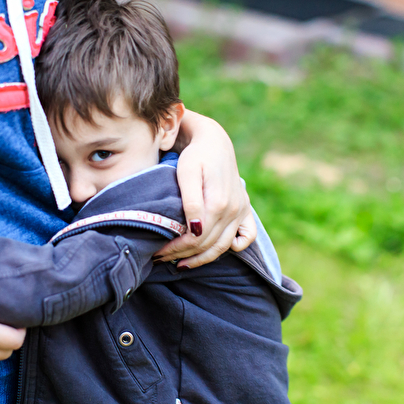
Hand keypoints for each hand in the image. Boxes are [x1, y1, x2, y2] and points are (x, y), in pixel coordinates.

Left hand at [155, 111, 255, 267]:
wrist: (214, 140)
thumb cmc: (195, 155)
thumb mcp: (186, 173)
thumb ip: (191, 202)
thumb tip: (194, 230)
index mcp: (218, 204)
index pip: (196, 239)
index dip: (175, 249)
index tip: (157, 252)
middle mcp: (233, 211)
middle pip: (207, 245)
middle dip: (182, 255)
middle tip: (161, 258)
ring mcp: (241, 211)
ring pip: (223, 246)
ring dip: (202, 258)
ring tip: (181, 263)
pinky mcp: (244, 208)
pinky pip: (246, 236)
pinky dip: (235, 246)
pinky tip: (217, 249)